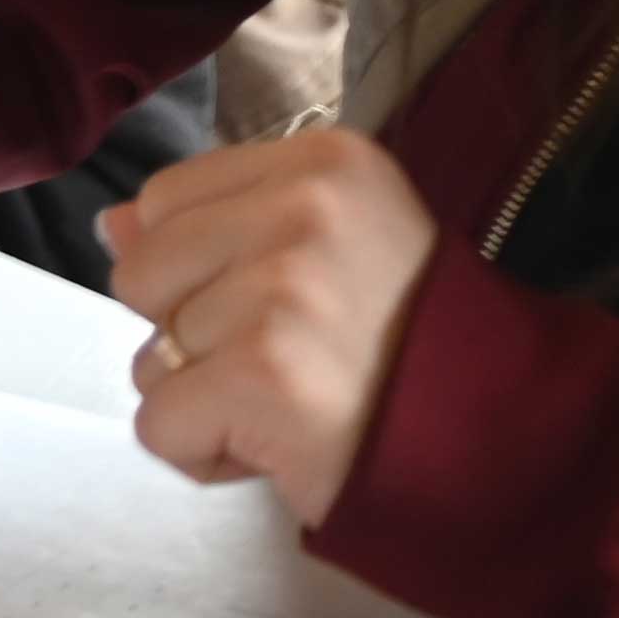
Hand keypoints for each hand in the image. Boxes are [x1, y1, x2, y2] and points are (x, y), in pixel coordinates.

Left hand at [99, 130, 441, 532]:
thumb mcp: (330, 250)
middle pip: (143, 274)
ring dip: (206, 401)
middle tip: (292, 361)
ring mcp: (283, 290)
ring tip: (295, 403)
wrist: (506, 447)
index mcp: (323, 161)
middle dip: (195, 336)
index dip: (202, 270)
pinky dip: (205, 455)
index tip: (286, 305)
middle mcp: (304, 209)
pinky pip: (159, 425)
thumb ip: (218, 225)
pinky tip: (278, 448)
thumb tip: (111, 224)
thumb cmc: (410, 349)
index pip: (166, 201)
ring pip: (150, 356)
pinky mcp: (264, 373)